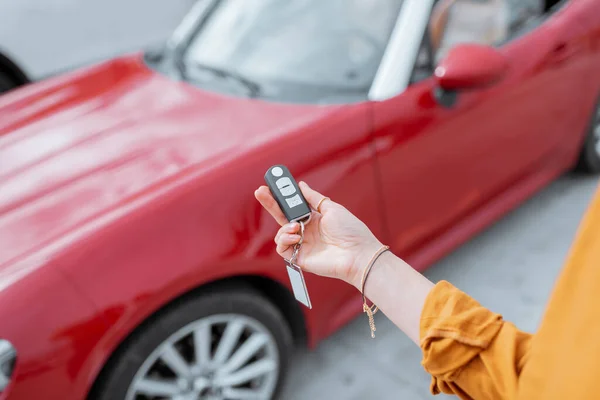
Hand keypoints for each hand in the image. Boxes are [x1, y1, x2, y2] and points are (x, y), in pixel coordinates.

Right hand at [254, 181, 382, 288]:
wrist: (358, 254)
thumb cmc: (350, 231)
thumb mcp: (331, 208)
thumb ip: (313, 198)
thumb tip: (301, 185)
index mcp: (313, 218)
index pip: (292, 206)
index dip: (282, 197)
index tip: (272, 185)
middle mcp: (306, 231)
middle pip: (282, 217)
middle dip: (270, 204)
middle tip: (260, 192)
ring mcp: (302, 245)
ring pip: (280, 233)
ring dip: (284, 227)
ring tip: (295, 226)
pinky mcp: (299, 258)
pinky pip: (282, 248)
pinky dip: (284, 240)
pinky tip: (295, 236)